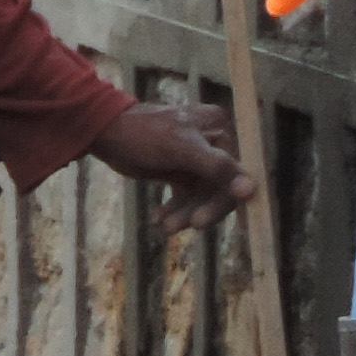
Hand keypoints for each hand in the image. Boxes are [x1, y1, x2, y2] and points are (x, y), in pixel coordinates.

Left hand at [86, 99, 253, 242]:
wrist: (105, 131)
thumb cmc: (144, 134)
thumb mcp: (182, 148)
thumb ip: (217, 167)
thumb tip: (250, 189)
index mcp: (220, 129)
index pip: (236, 171)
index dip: (228, 198)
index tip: (208, 220)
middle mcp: (213, 143)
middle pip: (220, 186)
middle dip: (202, 208)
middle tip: (187, 226)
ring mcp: (196, 159)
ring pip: (201, 196)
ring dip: (185, 213)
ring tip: (165, 226)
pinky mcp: (180, 171)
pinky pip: (185, 197)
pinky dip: (174, 209)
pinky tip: (158, 218)